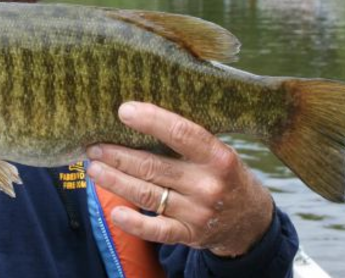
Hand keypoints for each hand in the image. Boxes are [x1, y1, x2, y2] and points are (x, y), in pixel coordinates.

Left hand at [86, 101, 273, 256]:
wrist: (250, 221)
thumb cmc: (225, 175)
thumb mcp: (219, 152)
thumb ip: (188, 139)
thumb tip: (141, 114)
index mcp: (218, 157)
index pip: (181, 133)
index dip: (150, 120)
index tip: (123, 110)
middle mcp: (207, 185)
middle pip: (153, 166)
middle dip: (118, 155)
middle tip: (94, 146)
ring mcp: (197, 212)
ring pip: (148, 195)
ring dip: (116, 181)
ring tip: (94, 168)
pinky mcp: (189, 235)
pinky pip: (157, 231)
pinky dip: (135, 224)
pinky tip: (115, 213)